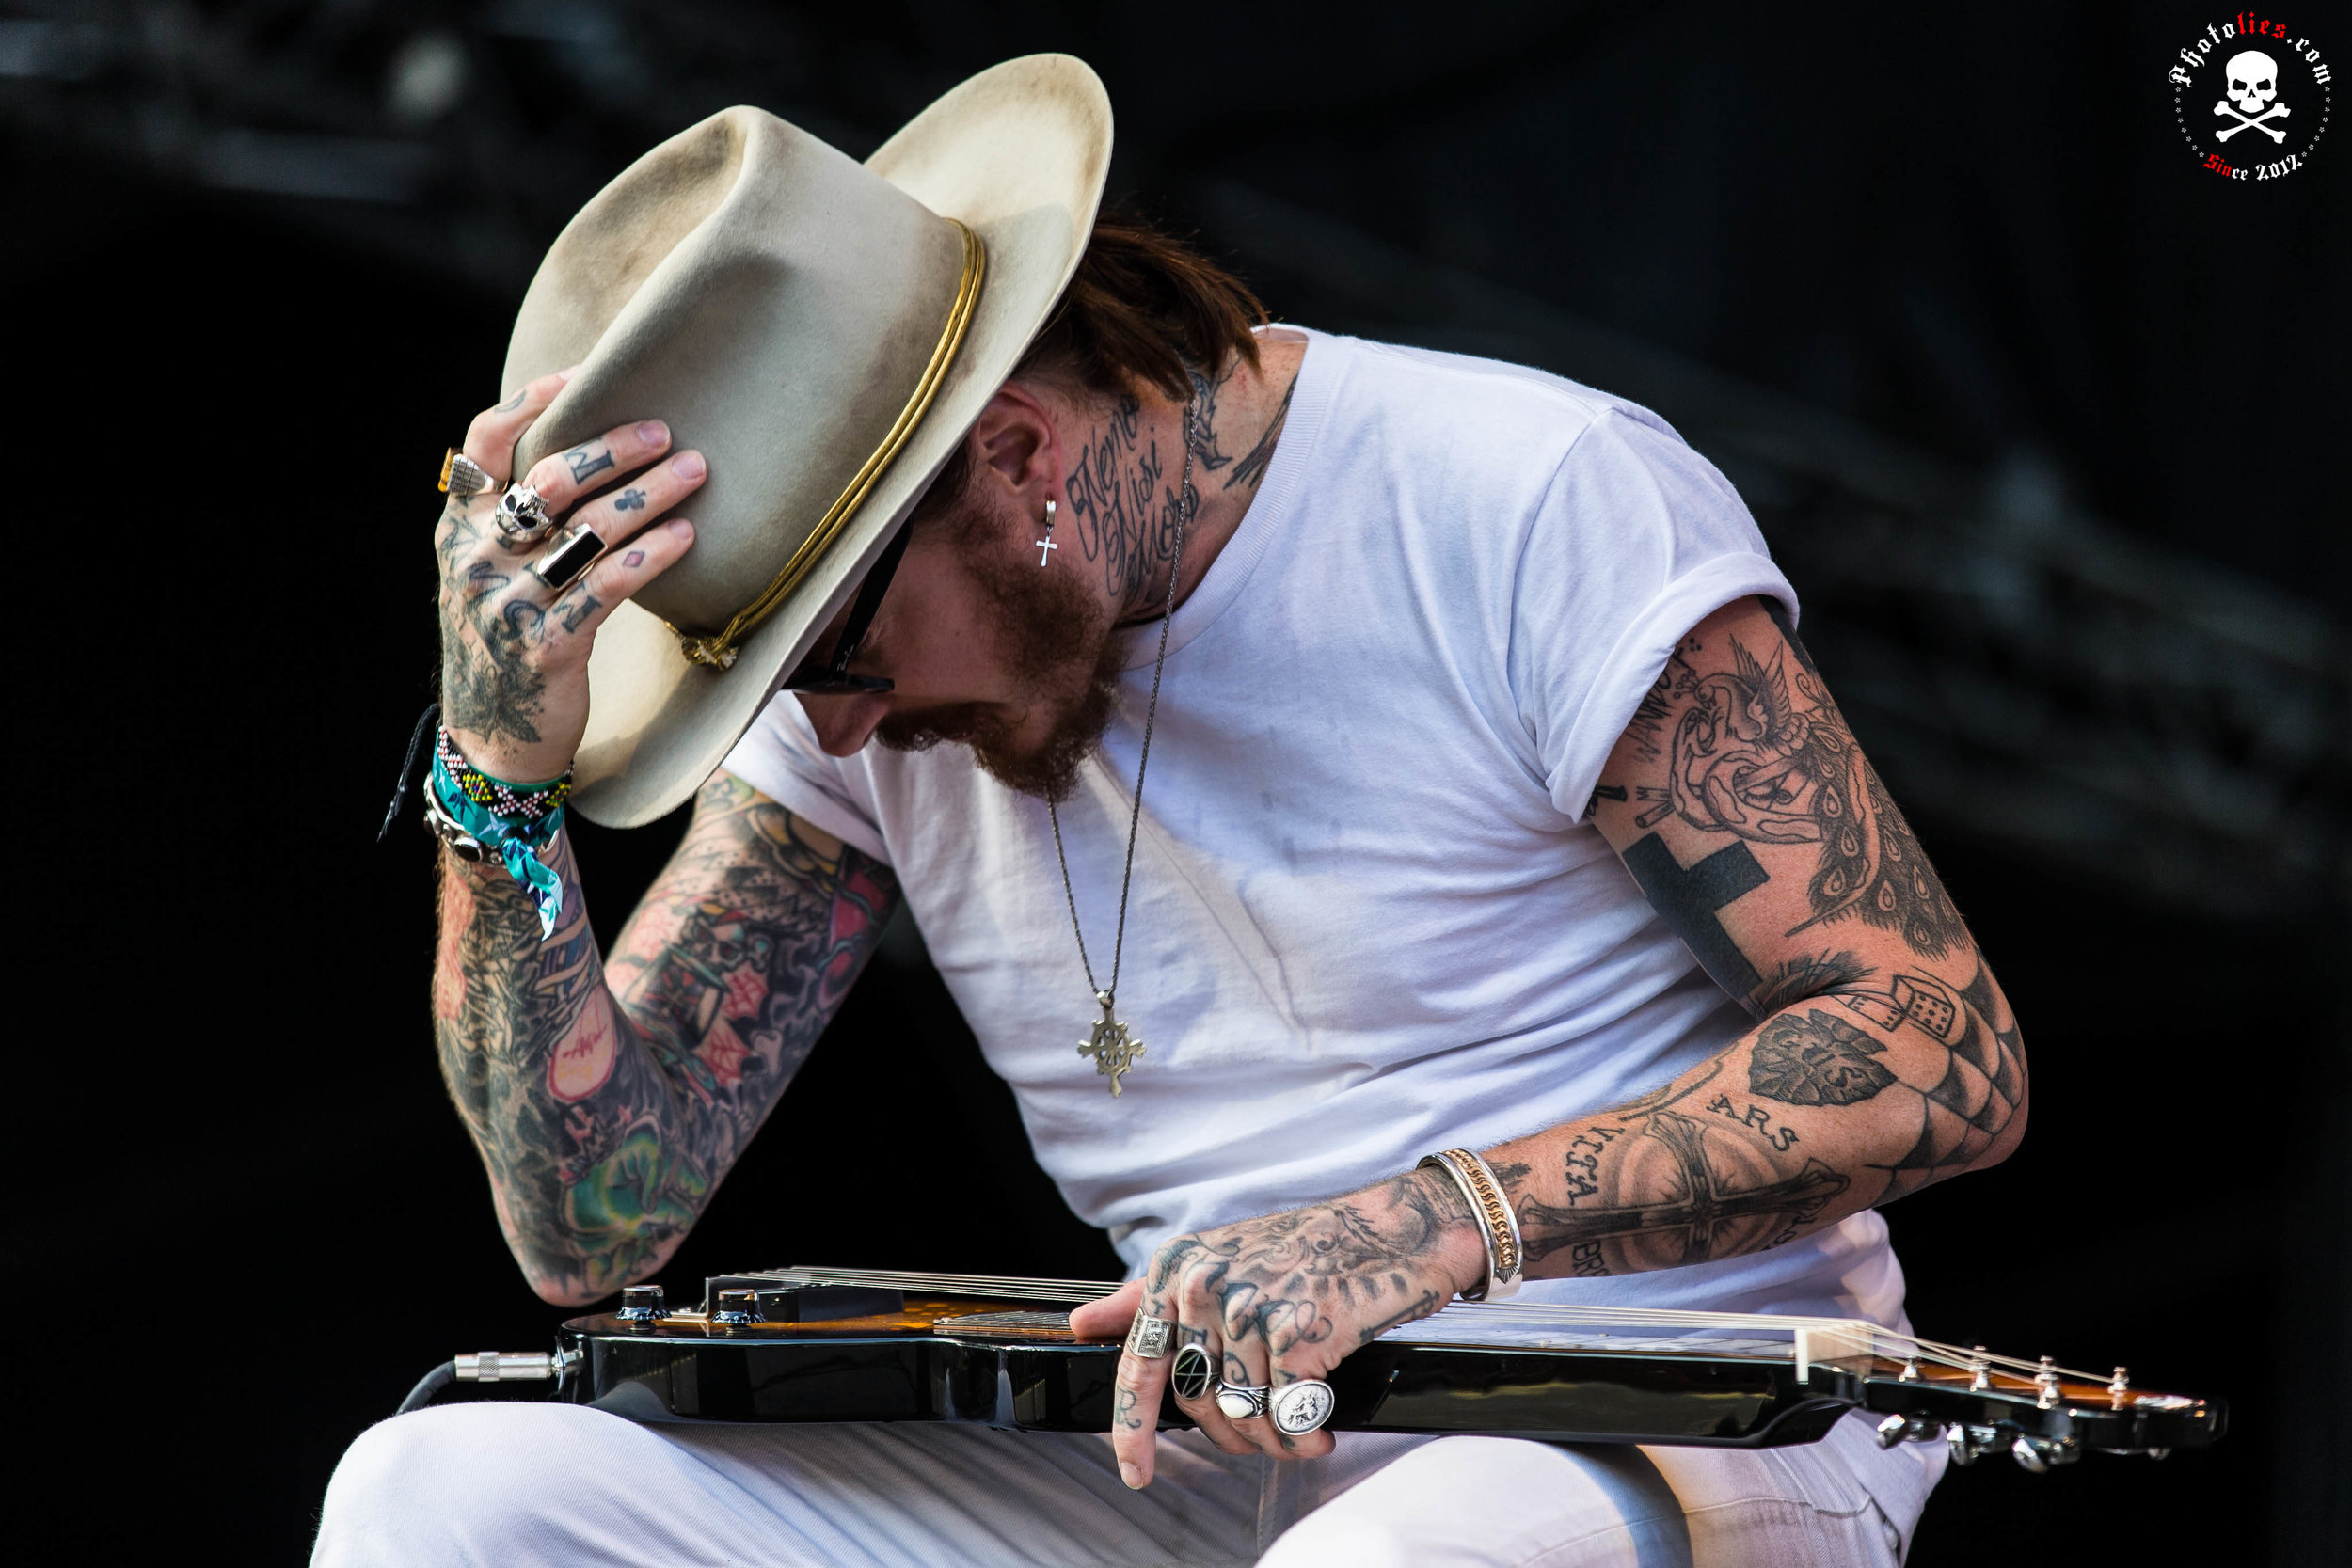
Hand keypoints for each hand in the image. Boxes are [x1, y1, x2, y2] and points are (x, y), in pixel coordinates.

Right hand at [435, 369, 708, 782]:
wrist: (494, 738)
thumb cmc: (507, 638)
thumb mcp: (488, 573)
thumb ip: (513, 518)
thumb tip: (582, 450)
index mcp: (460, 529)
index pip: (484, 443)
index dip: (532, 401)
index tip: (586, 375)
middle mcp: (477, 558)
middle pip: (552, 478)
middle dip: (616, 448)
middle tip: (668, 431)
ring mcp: (509, 602)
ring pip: (589, 529)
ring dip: (652, 495)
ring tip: (698, 472)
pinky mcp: (548, 644)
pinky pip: (608, 586)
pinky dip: (652, 556)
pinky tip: (688, 537)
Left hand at [1068, 1168, 1486, 1487]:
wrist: (1393, 1228)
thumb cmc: (1309, 1247)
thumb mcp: (1218, 1257)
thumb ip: (1148, 1296)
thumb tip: (1084, 1324)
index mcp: (1178, 1267)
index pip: (1140, 1362)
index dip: (1132, 1427)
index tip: (1135, 1470)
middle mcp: (1205, 1284)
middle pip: (1198, 1401)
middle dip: (1231, 1436)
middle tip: (1266, 1437)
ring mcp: (1249, 1306)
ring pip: (1243, 1414)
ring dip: (1274, 1441)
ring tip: (1301, 1434)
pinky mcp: (1297, 1330)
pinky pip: (1285, 1415)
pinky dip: (1305, 1435)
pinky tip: (1323, 1430)